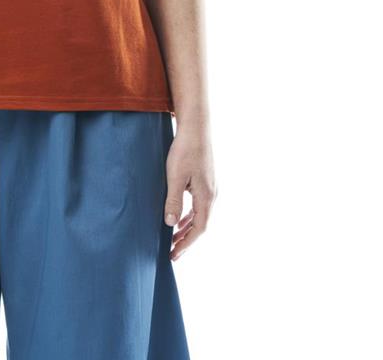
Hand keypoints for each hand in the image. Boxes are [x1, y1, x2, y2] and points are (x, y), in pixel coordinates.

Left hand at [162, 122, 216, 260]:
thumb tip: (170, 225)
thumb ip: (173, 201)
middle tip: (172, 253)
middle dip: (186, 240)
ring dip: (188, 228)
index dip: (186, 244)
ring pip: (200, 215)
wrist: (196, 127)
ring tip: (174, 239)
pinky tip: (179, 216)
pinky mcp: (206, 180)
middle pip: (201, 225)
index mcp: (206, 197)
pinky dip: (190, 215)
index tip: (174, 254)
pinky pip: (199, 205)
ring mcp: (210, 188)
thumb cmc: (185, 150)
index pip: (199, 229)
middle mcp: (212, 195)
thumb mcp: (175, 176)